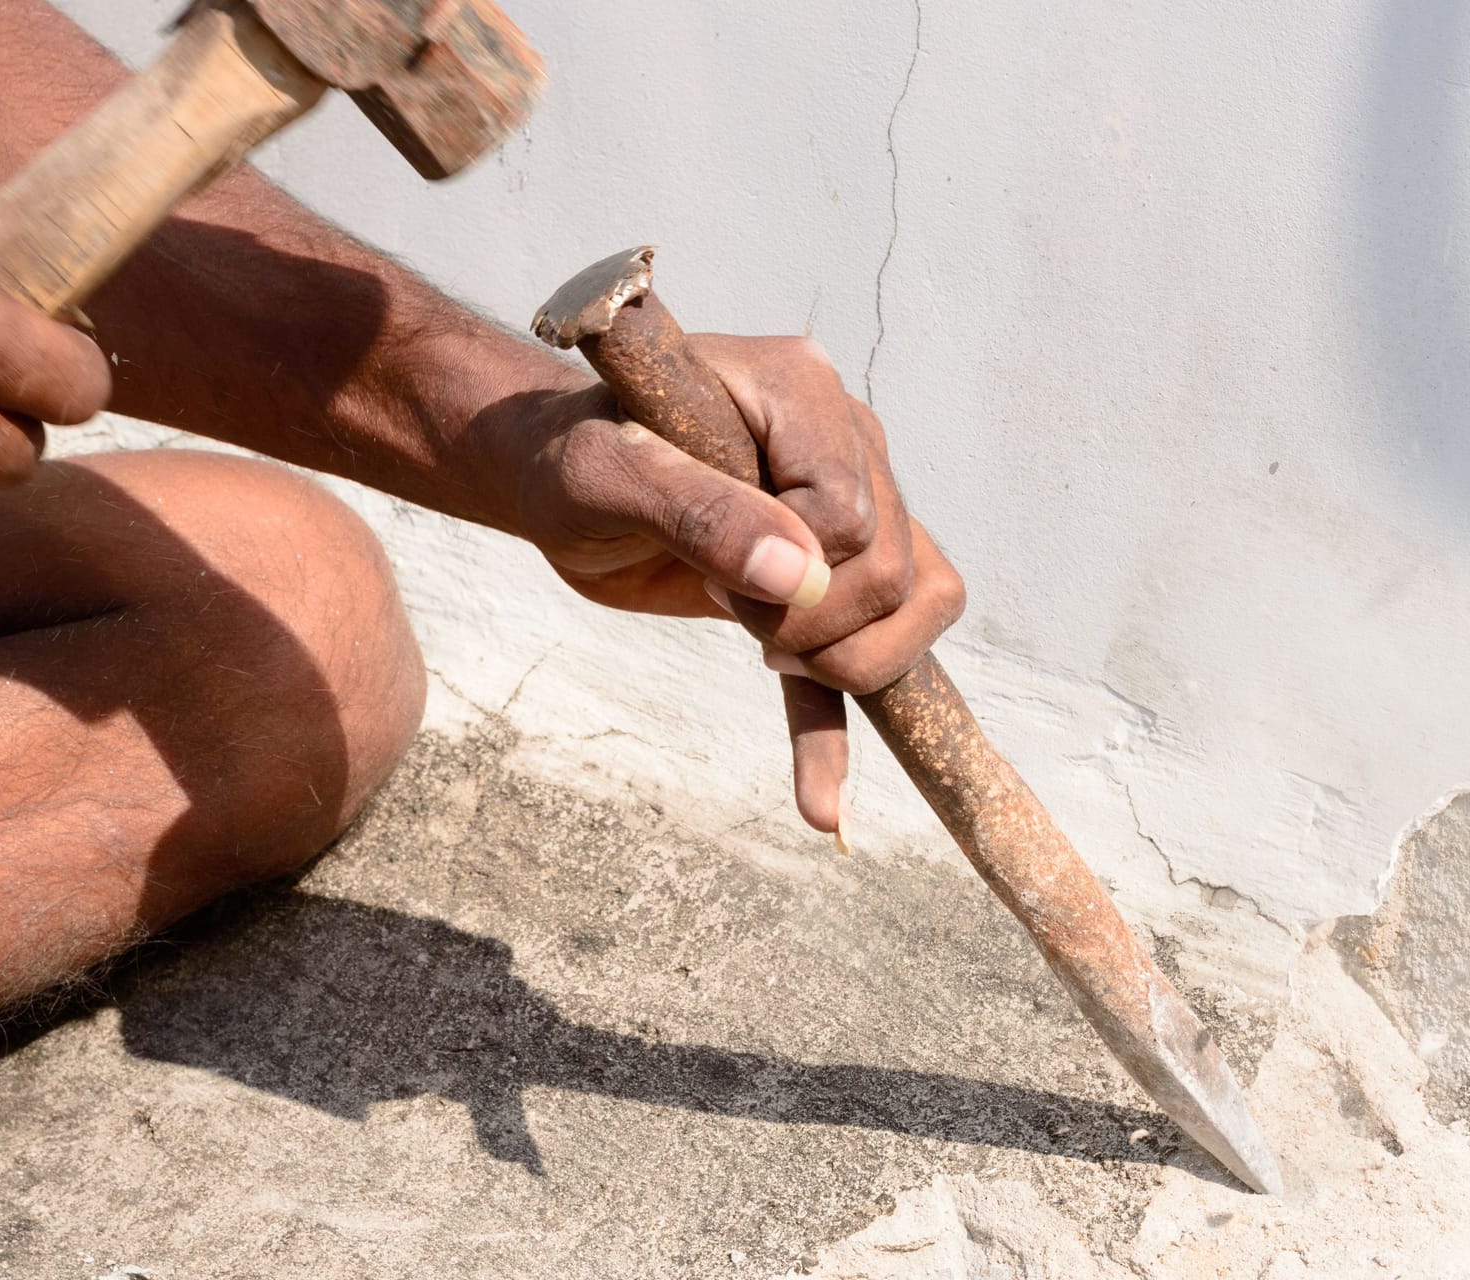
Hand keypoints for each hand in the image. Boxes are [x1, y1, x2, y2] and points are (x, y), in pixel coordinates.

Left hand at [513, 335, 964, 833]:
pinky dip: (838, 735)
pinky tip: (819, 807)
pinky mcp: (824, 579)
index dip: (796, 573)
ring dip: (846, 662)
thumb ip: (696, 511)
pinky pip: (867, 656)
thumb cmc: (570, 457)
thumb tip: (799, 577)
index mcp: (802, 391)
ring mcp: (849, 509)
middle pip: (893, 569)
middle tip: (727, 606)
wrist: (552, 479)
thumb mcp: (607, 477)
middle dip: (814, 623)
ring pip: (917, 606)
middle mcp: (846, 442)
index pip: (853, 516)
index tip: (714, 574)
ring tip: (766, 653)